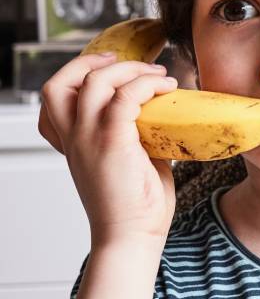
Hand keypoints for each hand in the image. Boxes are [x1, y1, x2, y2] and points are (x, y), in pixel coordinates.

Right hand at [40, 53, 178, 246]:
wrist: (133, 236)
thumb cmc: (135, 203)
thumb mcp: (129, 158)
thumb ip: (133, 132)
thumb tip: (160, 111)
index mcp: (72, 142)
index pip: (53, 96)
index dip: (75, 72)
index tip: (106, 65)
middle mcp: (74, 137)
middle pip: (63, 81)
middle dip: (96, 62)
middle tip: (133, 63)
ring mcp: (89, 139)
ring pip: (96, 82)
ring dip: (131, 70)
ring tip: (160, 76)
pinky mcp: (112, 142)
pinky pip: (125, 97)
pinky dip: (147, 85)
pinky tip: (168, 88)